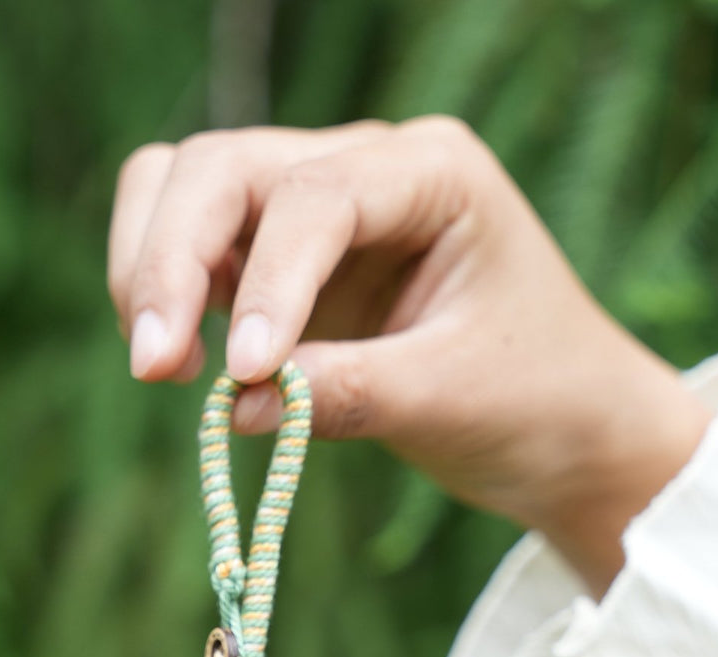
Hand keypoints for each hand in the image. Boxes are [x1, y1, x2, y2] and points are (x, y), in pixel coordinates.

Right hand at [108, 118, 710, 595]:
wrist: (567, 428)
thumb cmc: (535, 398)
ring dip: (150, 270)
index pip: (315, 198)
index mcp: (431, 171)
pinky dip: (165, 296)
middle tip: (154, 367)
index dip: (266, 281)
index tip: (243, 372)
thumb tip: (236, 408)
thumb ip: (348, 393)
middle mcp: (364, 167)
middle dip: (170, 261)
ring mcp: (314, 209)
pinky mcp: (280, 263)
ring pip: (185, 190)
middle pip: (220, 169)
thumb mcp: (451, 398)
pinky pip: (193, 252)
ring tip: (162, 367)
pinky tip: (181, 363)